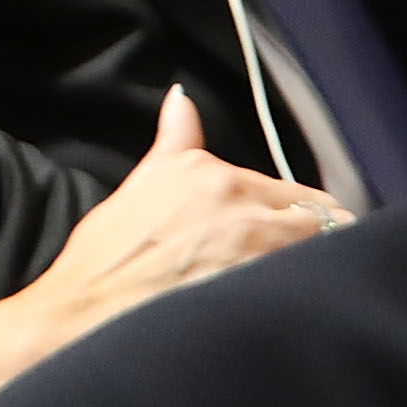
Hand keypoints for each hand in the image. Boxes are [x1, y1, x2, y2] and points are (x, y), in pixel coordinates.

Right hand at [15, 84, 344, 347]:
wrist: (86, 309)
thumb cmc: (104, 255)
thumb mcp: (139, 183)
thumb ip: (176, 141)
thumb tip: (181, 98)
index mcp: (207, 171)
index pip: (290, 190)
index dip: (299, 215)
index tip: (300, 231)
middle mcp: (237, 199)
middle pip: (317, 216)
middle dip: (320, 237)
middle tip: (305, 260)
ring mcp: (253, 244)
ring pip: (320, 249)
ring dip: (318, 264)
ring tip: (302, 286)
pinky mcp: (261, 285)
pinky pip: (307, 283)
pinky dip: (309, 291)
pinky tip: (293, 304)